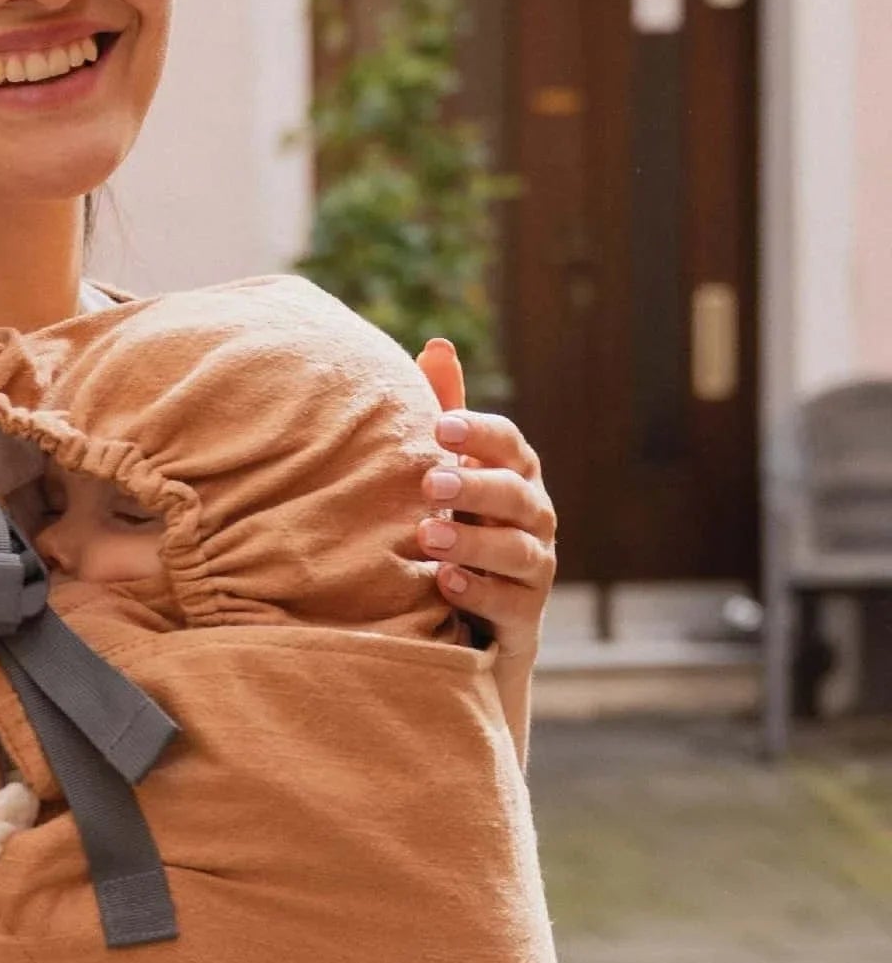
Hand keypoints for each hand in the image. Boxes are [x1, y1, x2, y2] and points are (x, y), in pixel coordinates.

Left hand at [415, 342, 557, 662]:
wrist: (475, 618)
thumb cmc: (461, 525)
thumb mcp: (452, 470)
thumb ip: (446, 413)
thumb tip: (437, 345)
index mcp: (514, 475)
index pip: (509, 445)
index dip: (481, 433)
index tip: (440, 426)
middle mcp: (533, 517)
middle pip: (516, 494)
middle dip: (476, 485)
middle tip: (429, 481)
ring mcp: (534, 567)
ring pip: (517, 550)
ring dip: (473, 541)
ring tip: (427, 536)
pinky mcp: (525, 615)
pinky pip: (511, 602)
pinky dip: (480, 592)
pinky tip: (444, 583)